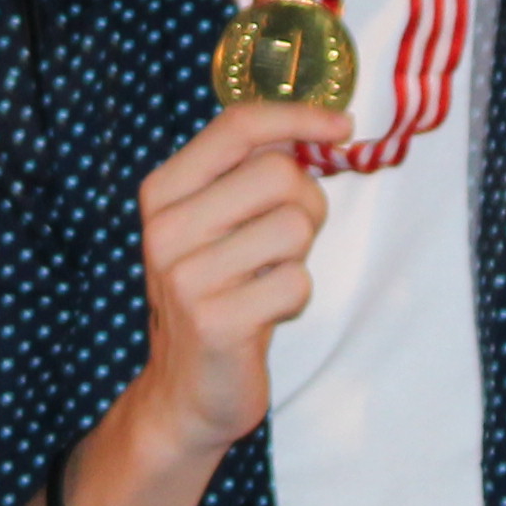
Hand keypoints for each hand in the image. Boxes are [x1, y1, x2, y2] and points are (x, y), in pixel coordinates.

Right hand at [119, 97, 346, 457]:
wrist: (185, 388)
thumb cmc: (216, 296)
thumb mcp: (217, 225)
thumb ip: (249, 174)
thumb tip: (315, 126)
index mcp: (163, 193)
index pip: (237, 127)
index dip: (298, 117)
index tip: (342, 126)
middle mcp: (166, 230)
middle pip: (278, 173)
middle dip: (307, 202)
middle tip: (290, 238)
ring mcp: (185, 277)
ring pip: (294, 227)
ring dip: (299, 256)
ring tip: (268, 278)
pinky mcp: (214, 321)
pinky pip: (296, 283)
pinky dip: (295, 297)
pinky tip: (264, 313)